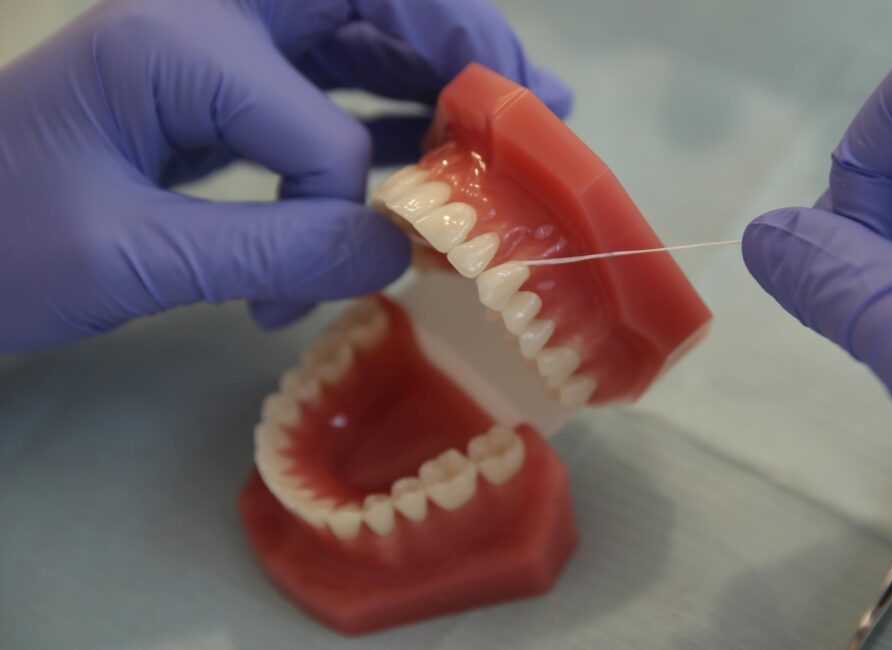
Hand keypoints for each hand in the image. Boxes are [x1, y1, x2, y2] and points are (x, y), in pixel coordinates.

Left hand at [0, 0, 570, 350]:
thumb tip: (400, 255)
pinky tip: (431, 140)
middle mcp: (210, 19)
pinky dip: (382, 113)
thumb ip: (277, 254)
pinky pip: (323, 84)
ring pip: (355, 36)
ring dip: (437, 71)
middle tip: (539, 97)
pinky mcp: (216, 88)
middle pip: (368, 4)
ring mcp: (214, 47)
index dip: (340, 209)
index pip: (317, 127)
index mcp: (182, 39)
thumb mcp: (133, 257)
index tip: (310, 284)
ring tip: (511, 110)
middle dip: (462, 46)